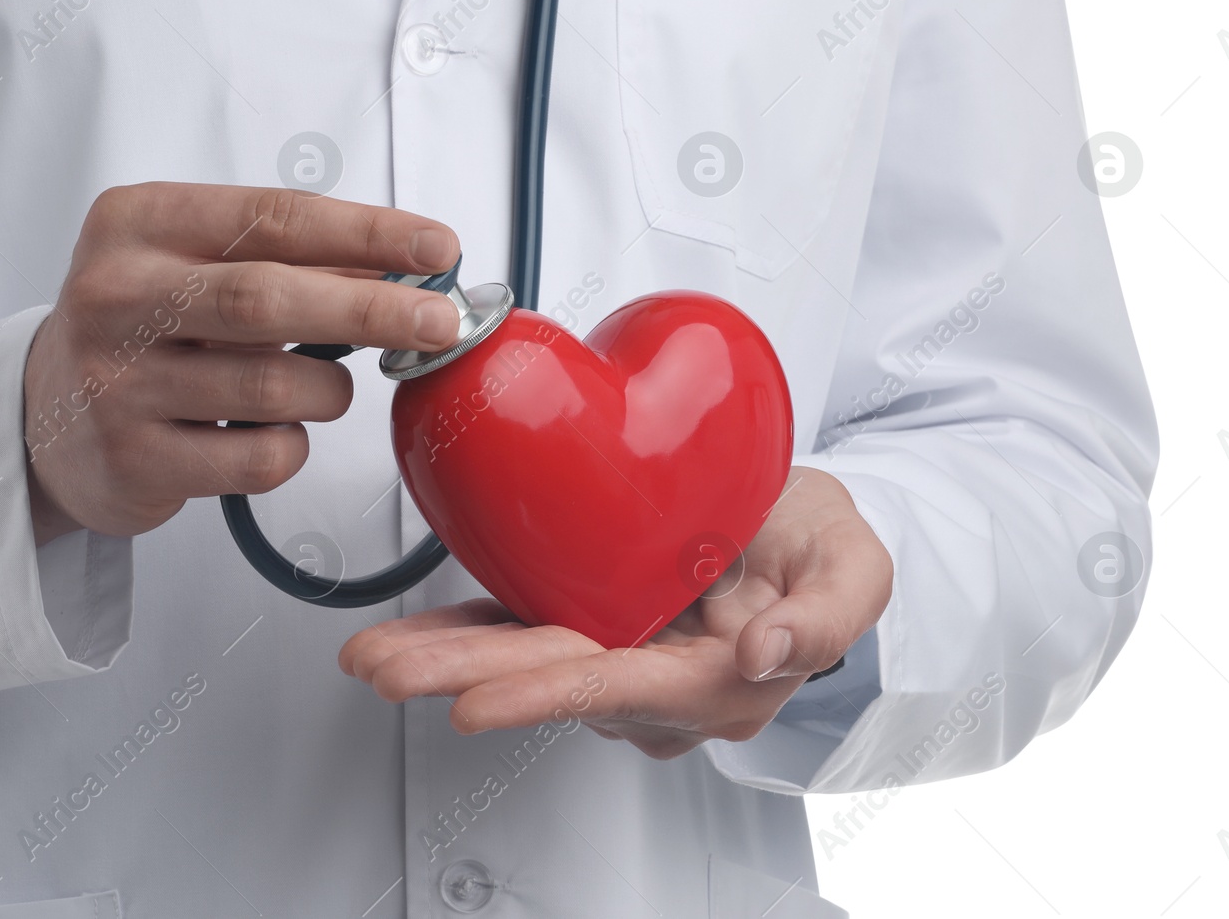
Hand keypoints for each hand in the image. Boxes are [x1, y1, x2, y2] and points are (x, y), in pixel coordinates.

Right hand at [24, 183, 460, 542]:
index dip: (366, 234)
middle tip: (441, 321)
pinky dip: (292, 446)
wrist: (45, 417)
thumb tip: (409, 273)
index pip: (272, 217)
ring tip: (322, 389)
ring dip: (328, 391)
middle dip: (372, 311)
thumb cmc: (150, 327)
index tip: (437, 248)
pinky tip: (271, 432)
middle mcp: (115, 296)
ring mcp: (115, 383)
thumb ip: (291, 260)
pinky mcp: (132, 460)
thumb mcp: (200, 265)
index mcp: (137, 223)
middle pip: (269, 299)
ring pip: (273, 388)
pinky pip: (260, 459)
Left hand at [338, 469, 891, 758]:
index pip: (620, 687)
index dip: (545, 693)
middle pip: (550, 678)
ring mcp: (618, 651)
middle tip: (386, 671)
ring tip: (374, 657)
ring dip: (446, 657)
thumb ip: (824, 618)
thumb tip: (764, 656)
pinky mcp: (591, 617)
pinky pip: (521, 626)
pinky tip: (411, 633)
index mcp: (716, 679)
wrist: (799, 526)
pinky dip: (464, 629)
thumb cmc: (821, 546)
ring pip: (523, 657)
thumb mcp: (854, 569)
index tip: (477, 703)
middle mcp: (655, 679)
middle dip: (462, 678)